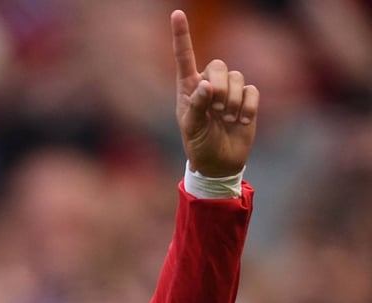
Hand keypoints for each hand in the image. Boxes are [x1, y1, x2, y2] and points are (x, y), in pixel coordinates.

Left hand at [172, 10, 258, 176]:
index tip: (176, 14)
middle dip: (220, 87)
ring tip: (226, 119)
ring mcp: (229, 91)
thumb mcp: (191, 129)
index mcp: (188, 88)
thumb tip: (206, 84)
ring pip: (238, 77)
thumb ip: (195, 106)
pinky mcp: (246, 99)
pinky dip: (247, 107)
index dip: (182, 35)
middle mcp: (208, 84)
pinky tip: (240, 122)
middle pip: (219, 65)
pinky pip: (252, 91)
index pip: (185, 57)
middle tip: (215, 110)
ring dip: (232, 101)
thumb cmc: (199, 145)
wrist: (219, 162)